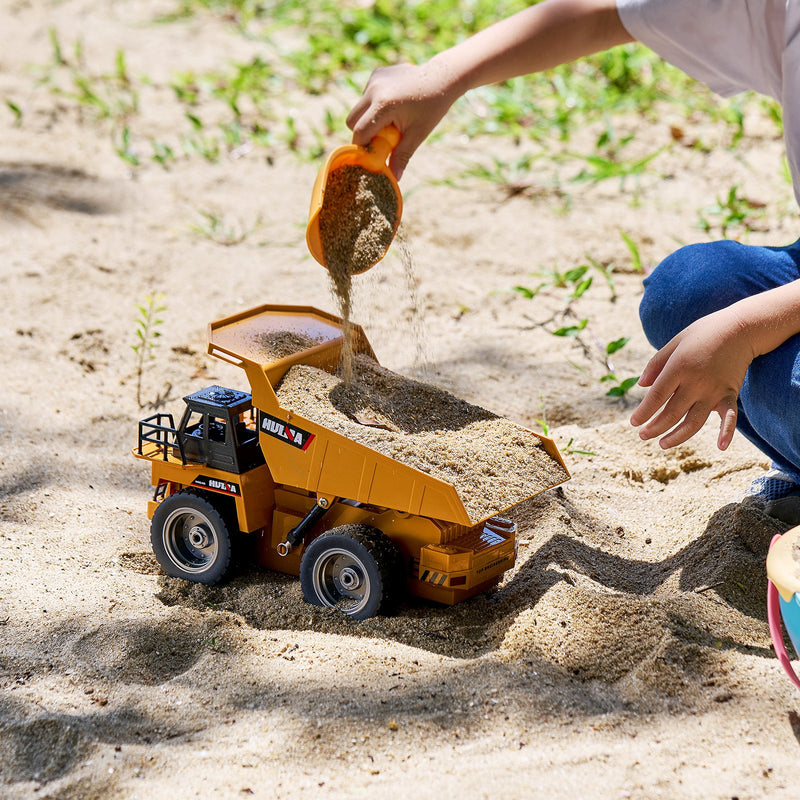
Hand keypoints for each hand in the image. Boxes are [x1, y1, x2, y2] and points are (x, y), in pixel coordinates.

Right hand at [346, 60, 460, 178]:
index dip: (362, 147)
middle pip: (351, 120)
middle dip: (361, 133)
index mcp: (384, 105)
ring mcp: (374, 79)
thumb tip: (394, 179)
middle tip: (380, 139)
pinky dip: (374, 104)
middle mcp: (374, 89)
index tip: (371, 154)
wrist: (442, 78)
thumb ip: (402, 156)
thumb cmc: (432, 108)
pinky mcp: (376, 73)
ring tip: (391, 119)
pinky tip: (394, 103)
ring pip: (358, 108)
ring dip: (368, 118)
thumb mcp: (417, 135)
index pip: (360, 132)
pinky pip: (367, 96)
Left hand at [629, 307, 755, 449]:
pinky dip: (727, 432)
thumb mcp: (674, 343)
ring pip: (693, 422)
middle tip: (643, 436)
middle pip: (671, 413)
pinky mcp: (730, 394)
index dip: (643, 413)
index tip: (634, 423)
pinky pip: (729, 417)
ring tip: (662, 444)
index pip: (656, 397)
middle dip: (654, 428)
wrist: (740, 328)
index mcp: (678, 368)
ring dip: (677, 436)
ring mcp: (714, 391)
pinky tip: (720, 447)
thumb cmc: (703, 334)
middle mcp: (695, 382)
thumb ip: (655, 364)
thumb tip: (641, 385)